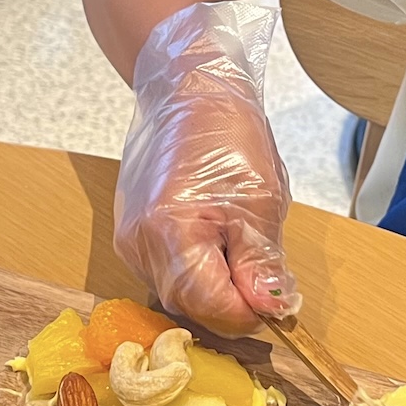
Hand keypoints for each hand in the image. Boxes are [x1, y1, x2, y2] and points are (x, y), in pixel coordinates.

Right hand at [112, 2, 300, 336]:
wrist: (188, 92)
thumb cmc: (226, 134)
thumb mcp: (261, 201)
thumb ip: (260, 263)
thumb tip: (270, 310)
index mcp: (170, 231)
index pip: (209, 306)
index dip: (247, 313)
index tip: (276, 304)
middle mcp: (139, 243)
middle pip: (190, 306)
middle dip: (233, 302)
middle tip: (266, 278)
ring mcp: (129, 241)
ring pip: (178, 293)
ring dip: (215, 288)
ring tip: (242, 251)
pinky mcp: (130, 236)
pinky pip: (167, 272)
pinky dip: (198, 272)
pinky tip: (218, 244)